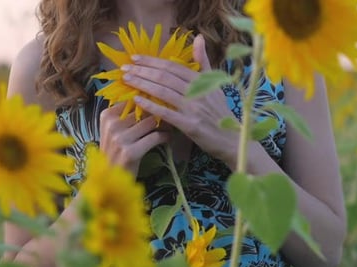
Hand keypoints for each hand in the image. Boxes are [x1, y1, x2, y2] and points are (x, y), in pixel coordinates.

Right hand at [99, 102, 170, 174]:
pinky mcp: (130, 152)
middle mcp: (112, 125)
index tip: (160, 103)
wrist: (109, 178)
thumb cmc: (115, 151)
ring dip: (164, 125)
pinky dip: (164, 137)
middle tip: (169, 116)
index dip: (149, 100)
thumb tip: (150, 94)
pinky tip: (167, 138)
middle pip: (144, 109)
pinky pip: (155, 137)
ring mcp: (120, 139)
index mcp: (107, 115)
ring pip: (151, 122)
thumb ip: (126, 114)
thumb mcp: (114, 130)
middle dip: (159, 112)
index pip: (133, 99)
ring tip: (169, 127)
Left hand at [123, 34, 238, 163]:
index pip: (173, 66)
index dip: (153, 61)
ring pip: (163, 91)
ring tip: (127, 79)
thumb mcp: (215, 83)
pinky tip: (137, 100)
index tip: (135, 58)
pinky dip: (151, 105)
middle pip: (165, 76)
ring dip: (142, 84)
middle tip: (124, 68)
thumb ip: (203, 62)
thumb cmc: (220, 111)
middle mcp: (197, 91)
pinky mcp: (190, 125)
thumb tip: (199, 37)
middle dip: (142, 70)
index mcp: (202, 79)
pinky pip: (167, 113)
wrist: (231, 138)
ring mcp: (193, 108)